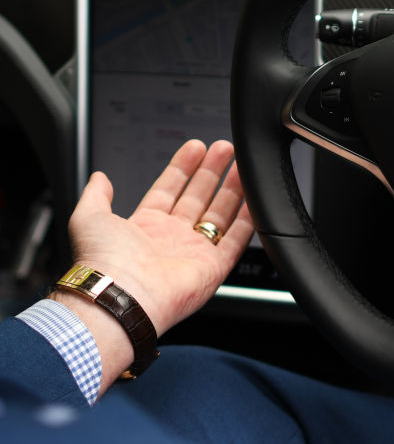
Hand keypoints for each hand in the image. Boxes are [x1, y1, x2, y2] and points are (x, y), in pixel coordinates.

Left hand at [54, 140, 253, 392]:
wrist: (121, 295)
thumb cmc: (104, 260)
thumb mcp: (88, 217)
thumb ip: (96, 195)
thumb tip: (99, 177)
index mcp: (145, 227)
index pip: (170, 189)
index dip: (183, 167)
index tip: (197, 147)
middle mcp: (172, 239)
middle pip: (199, 197)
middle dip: (213, 171)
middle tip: (225, 149)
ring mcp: (194, 253)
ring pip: (221, 215)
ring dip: (233, 190)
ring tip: (244, 166)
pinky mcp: (213, 268)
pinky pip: (236, 241)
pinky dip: (248, 221)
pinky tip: (255, 200)